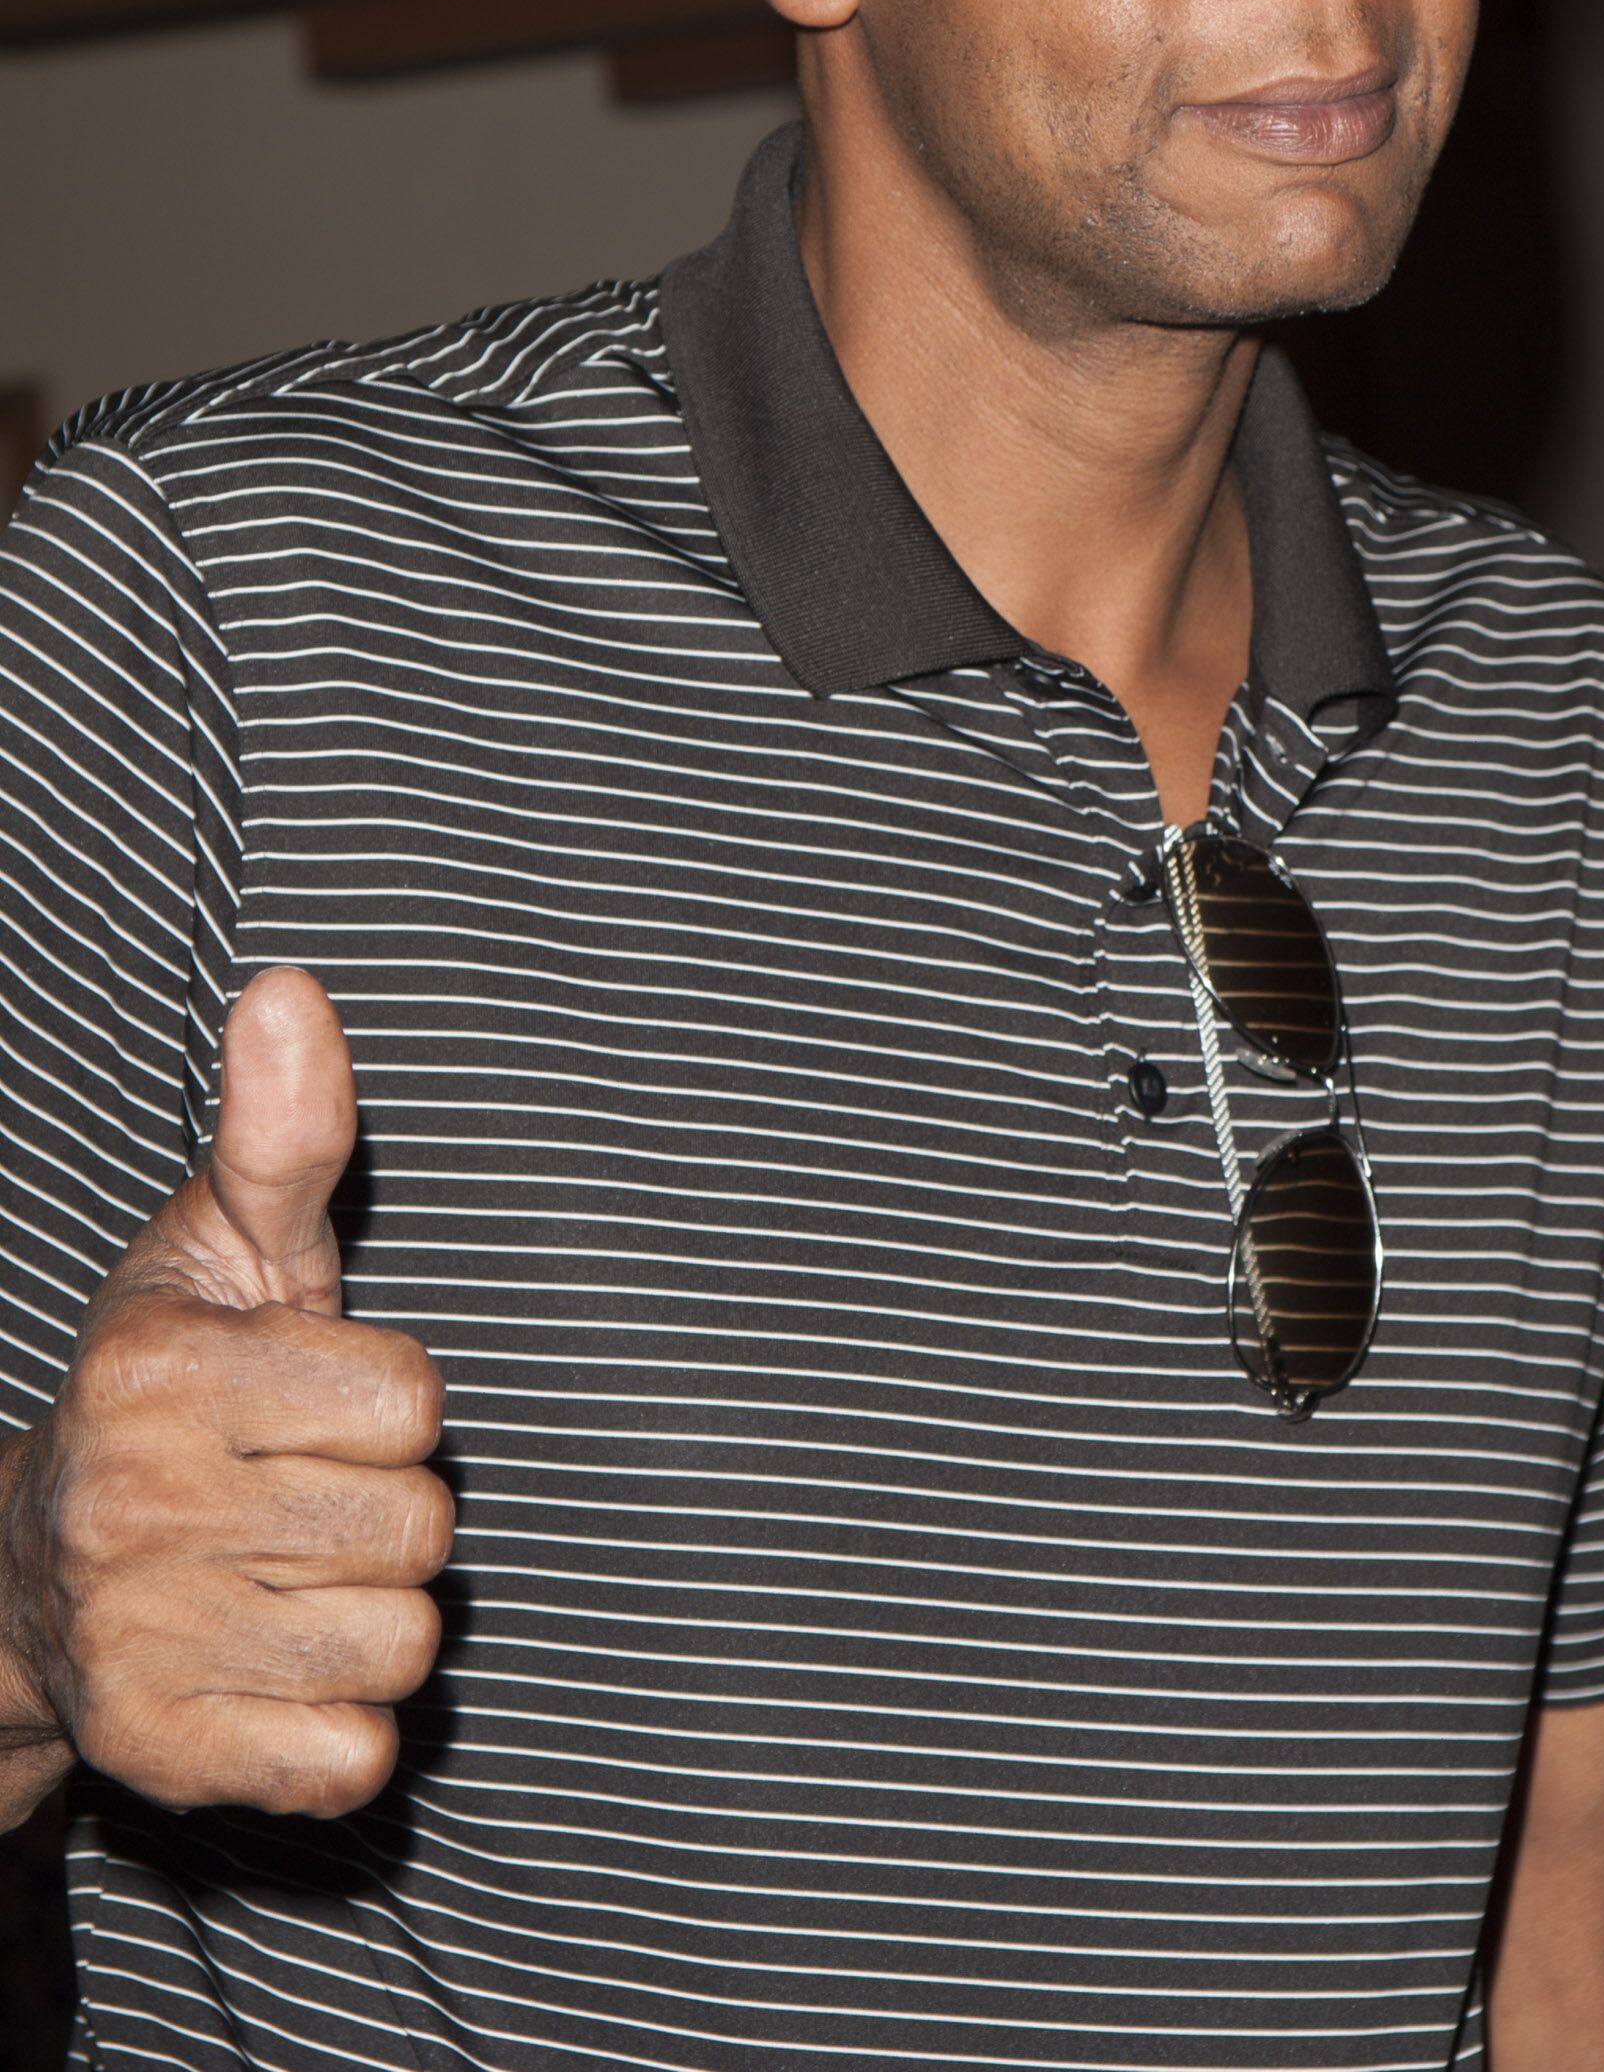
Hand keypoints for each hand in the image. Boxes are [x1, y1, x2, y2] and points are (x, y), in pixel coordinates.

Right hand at [0, 968, 449, 1817]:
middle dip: (387, 1509)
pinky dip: (342, 1724)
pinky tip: (275, 1666)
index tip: (318, 1401)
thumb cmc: (174, 1390)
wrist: (33, 1576)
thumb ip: (282, 1133)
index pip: (415, 1401)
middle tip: (299, 1495)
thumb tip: (289, 986)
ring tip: (285, 1576)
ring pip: (403, 1645)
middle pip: (422, 1528)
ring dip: (371, 1616)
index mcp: (160, 1373)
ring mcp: (140, 1644)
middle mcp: (132, 1509)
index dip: (391, 1401)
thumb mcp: (224, 1246)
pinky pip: (358, 1758)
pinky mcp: (164, 1759)